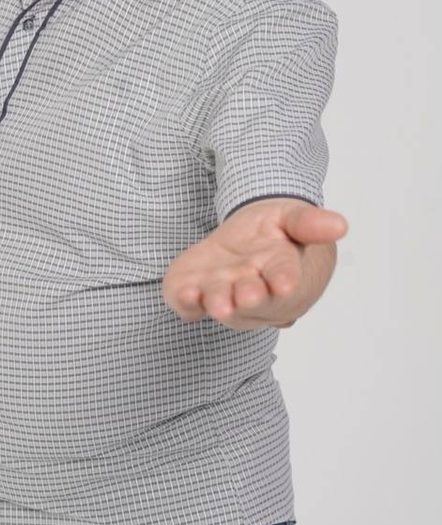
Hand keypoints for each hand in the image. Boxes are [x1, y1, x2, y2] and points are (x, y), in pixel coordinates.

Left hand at [161, 198, 348, 331]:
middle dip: (250, 298)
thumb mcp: (293, 218)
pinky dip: (186, 302)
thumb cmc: (276, 234)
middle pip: (252, 298)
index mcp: (281, 272)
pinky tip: (184, 294)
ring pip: (222, 304)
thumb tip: (341, 225)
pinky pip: (189, 305)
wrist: (247, 244)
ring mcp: (223, 294)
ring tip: (218, 303)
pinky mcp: (195, 293)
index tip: (286, 283)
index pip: (285, 277)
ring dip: (219, 303)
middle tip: (249, 296)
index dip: (284, 280)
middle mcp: (254, 291)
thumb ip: (310, 223)